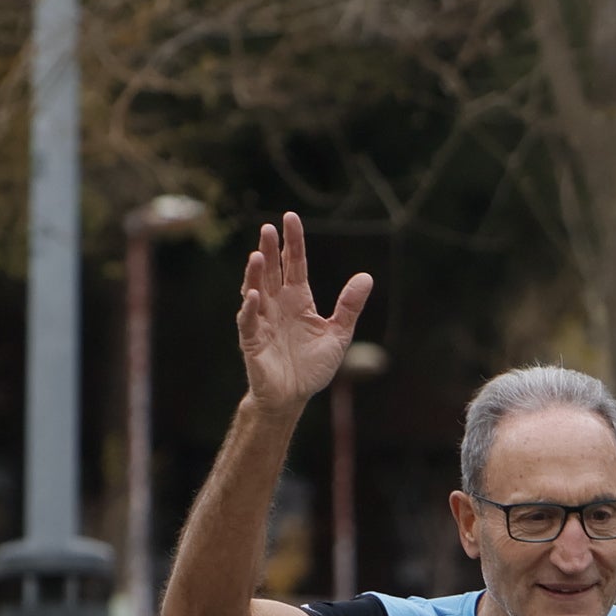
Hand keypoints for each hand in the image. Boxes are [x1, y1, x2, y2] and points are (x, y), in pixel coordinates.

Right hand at [237, 211, 372, 412]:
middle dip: (270, 250)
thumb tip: (366, 277)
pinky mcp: (252, 340)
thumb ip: (349, 306)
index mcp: (299, 300)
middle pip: (273, 271)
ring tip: (257, 256)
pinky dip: (250, 308)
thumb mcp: (338, 334)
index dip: (293, 242)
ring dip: (255, 274)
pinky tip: (253, 295)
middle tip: (268, 228)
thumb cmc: (312, 366)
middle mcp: (278, 304)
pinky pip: (249, 321)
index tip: (290, 218)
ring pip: (256, 290)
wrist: (294, 397)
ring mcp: (263, 320)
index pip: (294, 264)